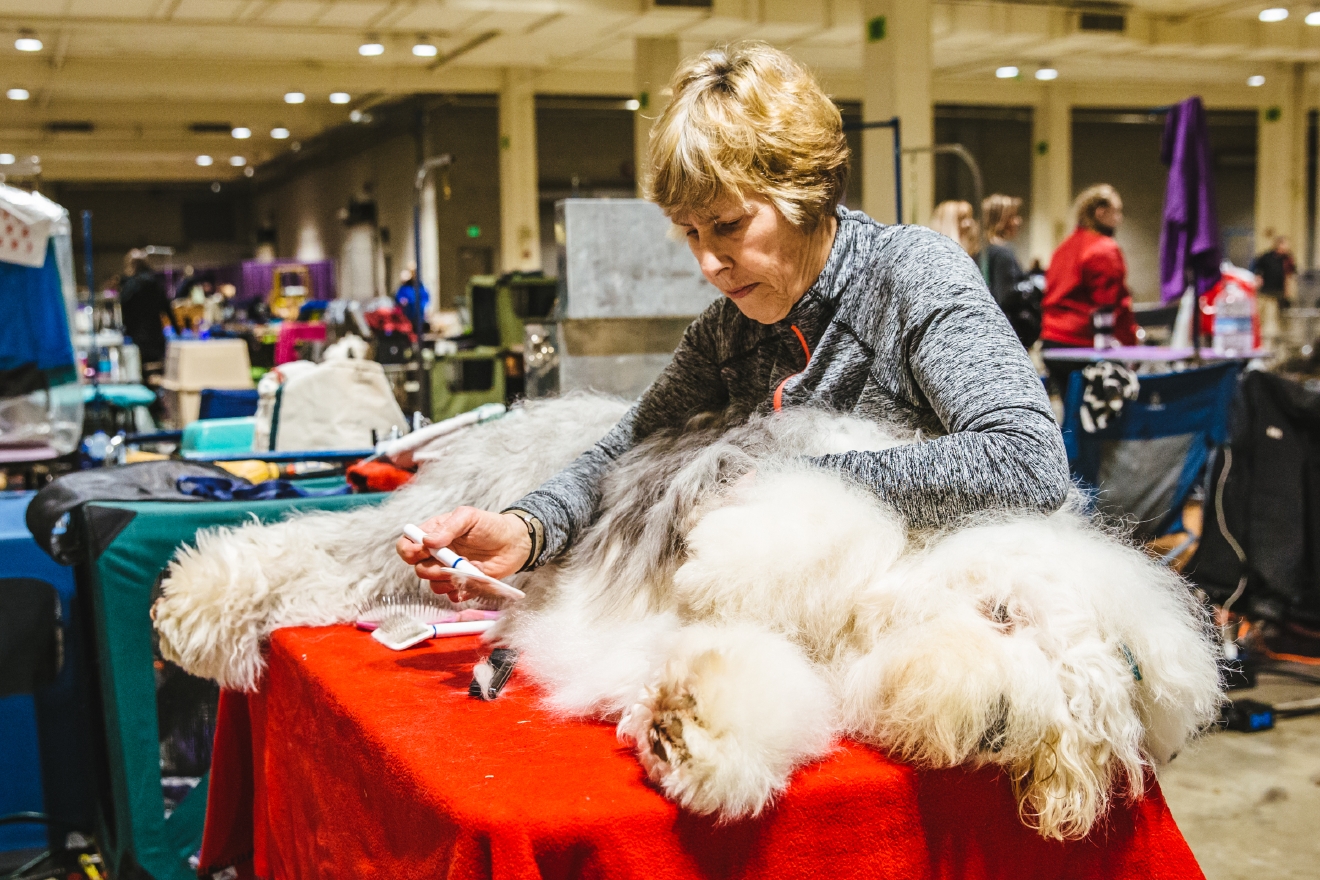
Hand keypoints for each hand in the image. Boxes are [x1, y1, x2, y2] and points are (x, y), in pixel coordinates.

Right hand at [396, 507, 530, 598]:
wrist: (515, 543)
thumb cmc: (491, 525)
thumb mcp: (469, 517)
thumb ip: (448, 527)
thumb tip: (427, 541)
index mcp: (433, 535)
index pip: (407, 545)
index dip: (408, 551)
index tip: (422, 552)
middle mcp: (437, 555)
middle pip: (418, 569)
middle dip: (431, 569)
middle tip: (450, 564)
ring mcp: (449, 571)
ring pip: (434, 585)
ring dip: (447, 581)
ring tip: (466, 570)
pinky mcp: (462, 584)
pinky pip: (452, 595)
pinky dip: (460, 591)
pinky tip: (472, 580)